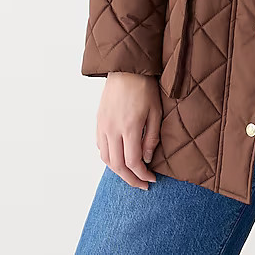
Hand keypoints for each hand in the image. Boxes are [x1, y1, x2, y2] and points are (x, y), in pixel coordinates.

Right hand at [96, 73, 160, 189]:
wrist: (126, 68)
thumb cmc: (144, 87)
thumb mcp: (156, 111)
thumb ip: (151, 137)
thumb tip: (146, 159)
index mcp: (129, 127)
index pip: (133, 162)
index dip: (142, 175)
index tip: (151, 180)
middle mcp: (113, 130)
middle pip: (117, 165)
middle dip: (130, 179)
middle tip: (141, 185)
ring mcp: (103, 126)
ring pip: (106, 159)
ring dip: (118, 171)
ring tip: (131, 175)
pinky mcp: (99, 121)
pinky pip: (100, 146)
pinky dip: (109, 158)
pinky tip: (118, 158)